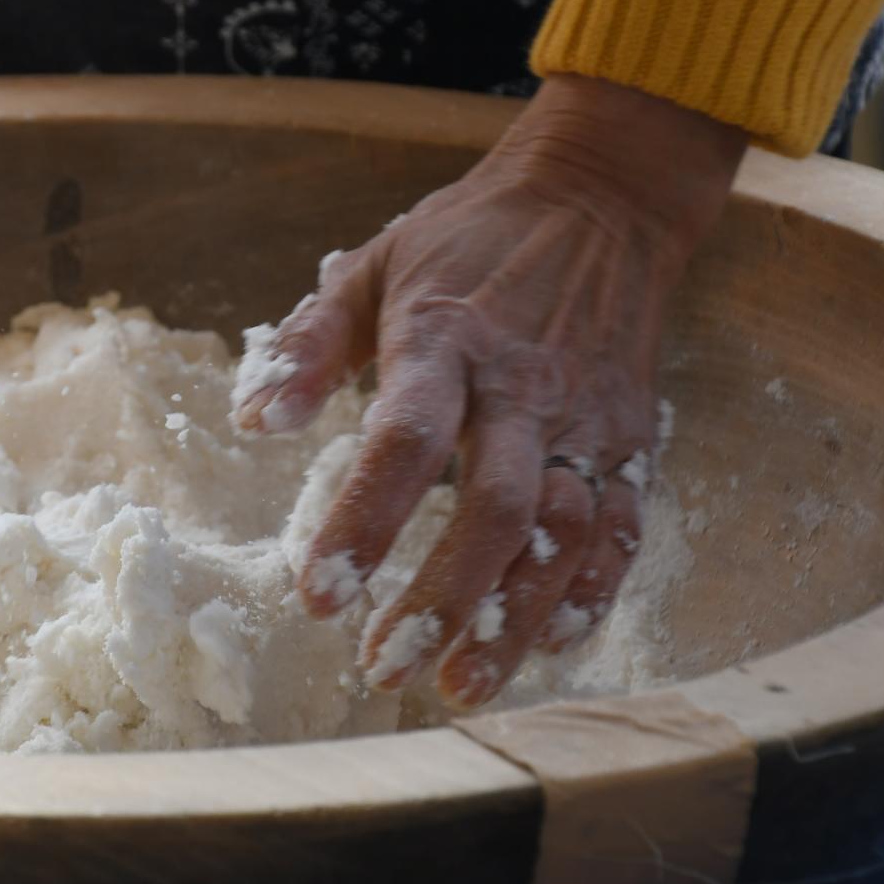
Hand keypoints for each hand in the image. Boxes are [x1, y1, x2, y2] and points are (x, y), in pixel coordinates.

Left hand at [234, 75, 743, 709]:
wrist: (603, 200)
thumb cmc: (468, 239)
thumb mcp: (372, 266)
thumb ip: (309, 345)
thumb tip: (252, 420)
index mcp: (446, 341)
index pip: (404, 442)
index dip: (362, 523)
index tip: (317, 596)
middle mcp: (522, 389)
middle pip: (492, 509)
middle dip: (440, 599)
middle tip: (383, 668)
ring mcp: (585, 419)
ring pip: (563, 534)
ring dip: (513, 618)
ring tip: (460, 684)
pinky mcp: (631, 437)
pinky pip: (622, 527)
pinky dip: (591, 592)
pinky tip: (549, 642)